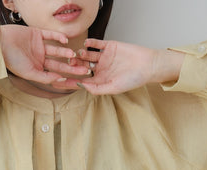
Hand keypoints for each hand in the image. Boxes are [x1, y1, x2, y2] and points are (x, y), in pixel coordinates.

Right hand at [0, 25, 89, 84]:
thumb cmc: (11, 60)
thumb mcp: (29, 73)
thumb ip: (45, 77)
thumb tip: (60, 80)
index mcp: (38, 70)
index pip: (56, 76)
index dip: (68, 80)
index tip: (79, 83)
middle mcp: (40, 59)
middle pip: (60, 64)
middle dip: (72, 68)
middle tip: (85, 70)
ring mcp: (39, 46)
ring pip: (57, 50)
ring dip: (66, 53)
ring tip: (74, 56)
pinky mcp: (37, 34)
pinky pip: (51, 35)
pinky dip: (58, 37)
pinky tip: (66, 41)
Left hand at [51, 39, 183, 93]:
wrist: (148, 65)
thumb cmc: (133, 80)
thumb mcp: (113, 87)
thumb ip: (96, 88)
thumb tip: (81, 86)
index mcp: (99, 81)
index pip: (81, 81)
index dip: (70, 81)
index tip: (57, 82)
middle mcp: (100, 69)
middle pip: (82, 67)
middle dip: (74, 66)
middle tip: (67, 64)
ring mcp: (104, 57)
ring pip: (87, 55)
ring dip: (80, 55)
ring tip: (77, 55)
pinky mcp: (109, 46)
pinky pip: (97, 44)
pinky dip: (90, 43)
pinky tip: (85, 44)